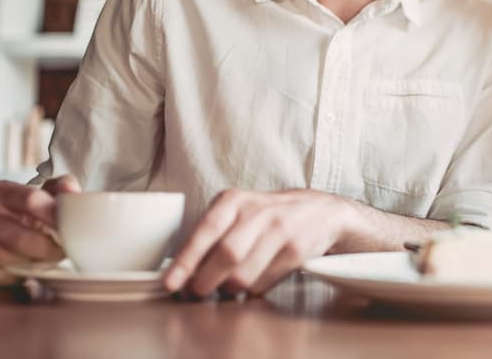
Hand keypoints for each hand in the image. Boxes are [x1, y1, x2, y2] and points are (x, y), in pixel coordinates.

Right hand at [0, 175, 80, 283]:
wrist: (8, 241)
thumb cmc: (31, 217)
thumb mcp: (48, 196)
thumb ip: (62, 189)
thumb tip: (70, 191)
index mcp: (0, 191)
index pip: (30, 200)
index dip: (53, 215)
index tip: (69, 228)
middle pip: (20, 236)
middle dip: (47, 248)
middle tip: (63, 252)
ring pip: (10, 257)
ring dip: (35, 263)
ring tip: (48, 260)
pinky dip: (18, 275)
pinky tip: (26, 269)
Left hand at [163, 188, 354, 296]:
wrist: (320, 211)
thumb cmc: (269, 214)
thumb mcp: (239, 210)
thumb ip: (212, 234)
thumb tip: (183, 272)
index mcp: (235, 200)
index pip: (206, 230)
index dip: (186, 260)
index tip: (171, 282)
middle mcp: (258, 212)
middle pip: (226, 255)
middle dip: (206, 281)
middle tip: (198, 291)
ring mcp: (280, 230)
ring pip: (244, 274)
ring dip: (229, 289)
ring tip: (227, 285)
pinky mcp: (295, 250)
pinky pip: (263, 283)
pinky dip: (251, 289)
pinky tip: (253, 280)